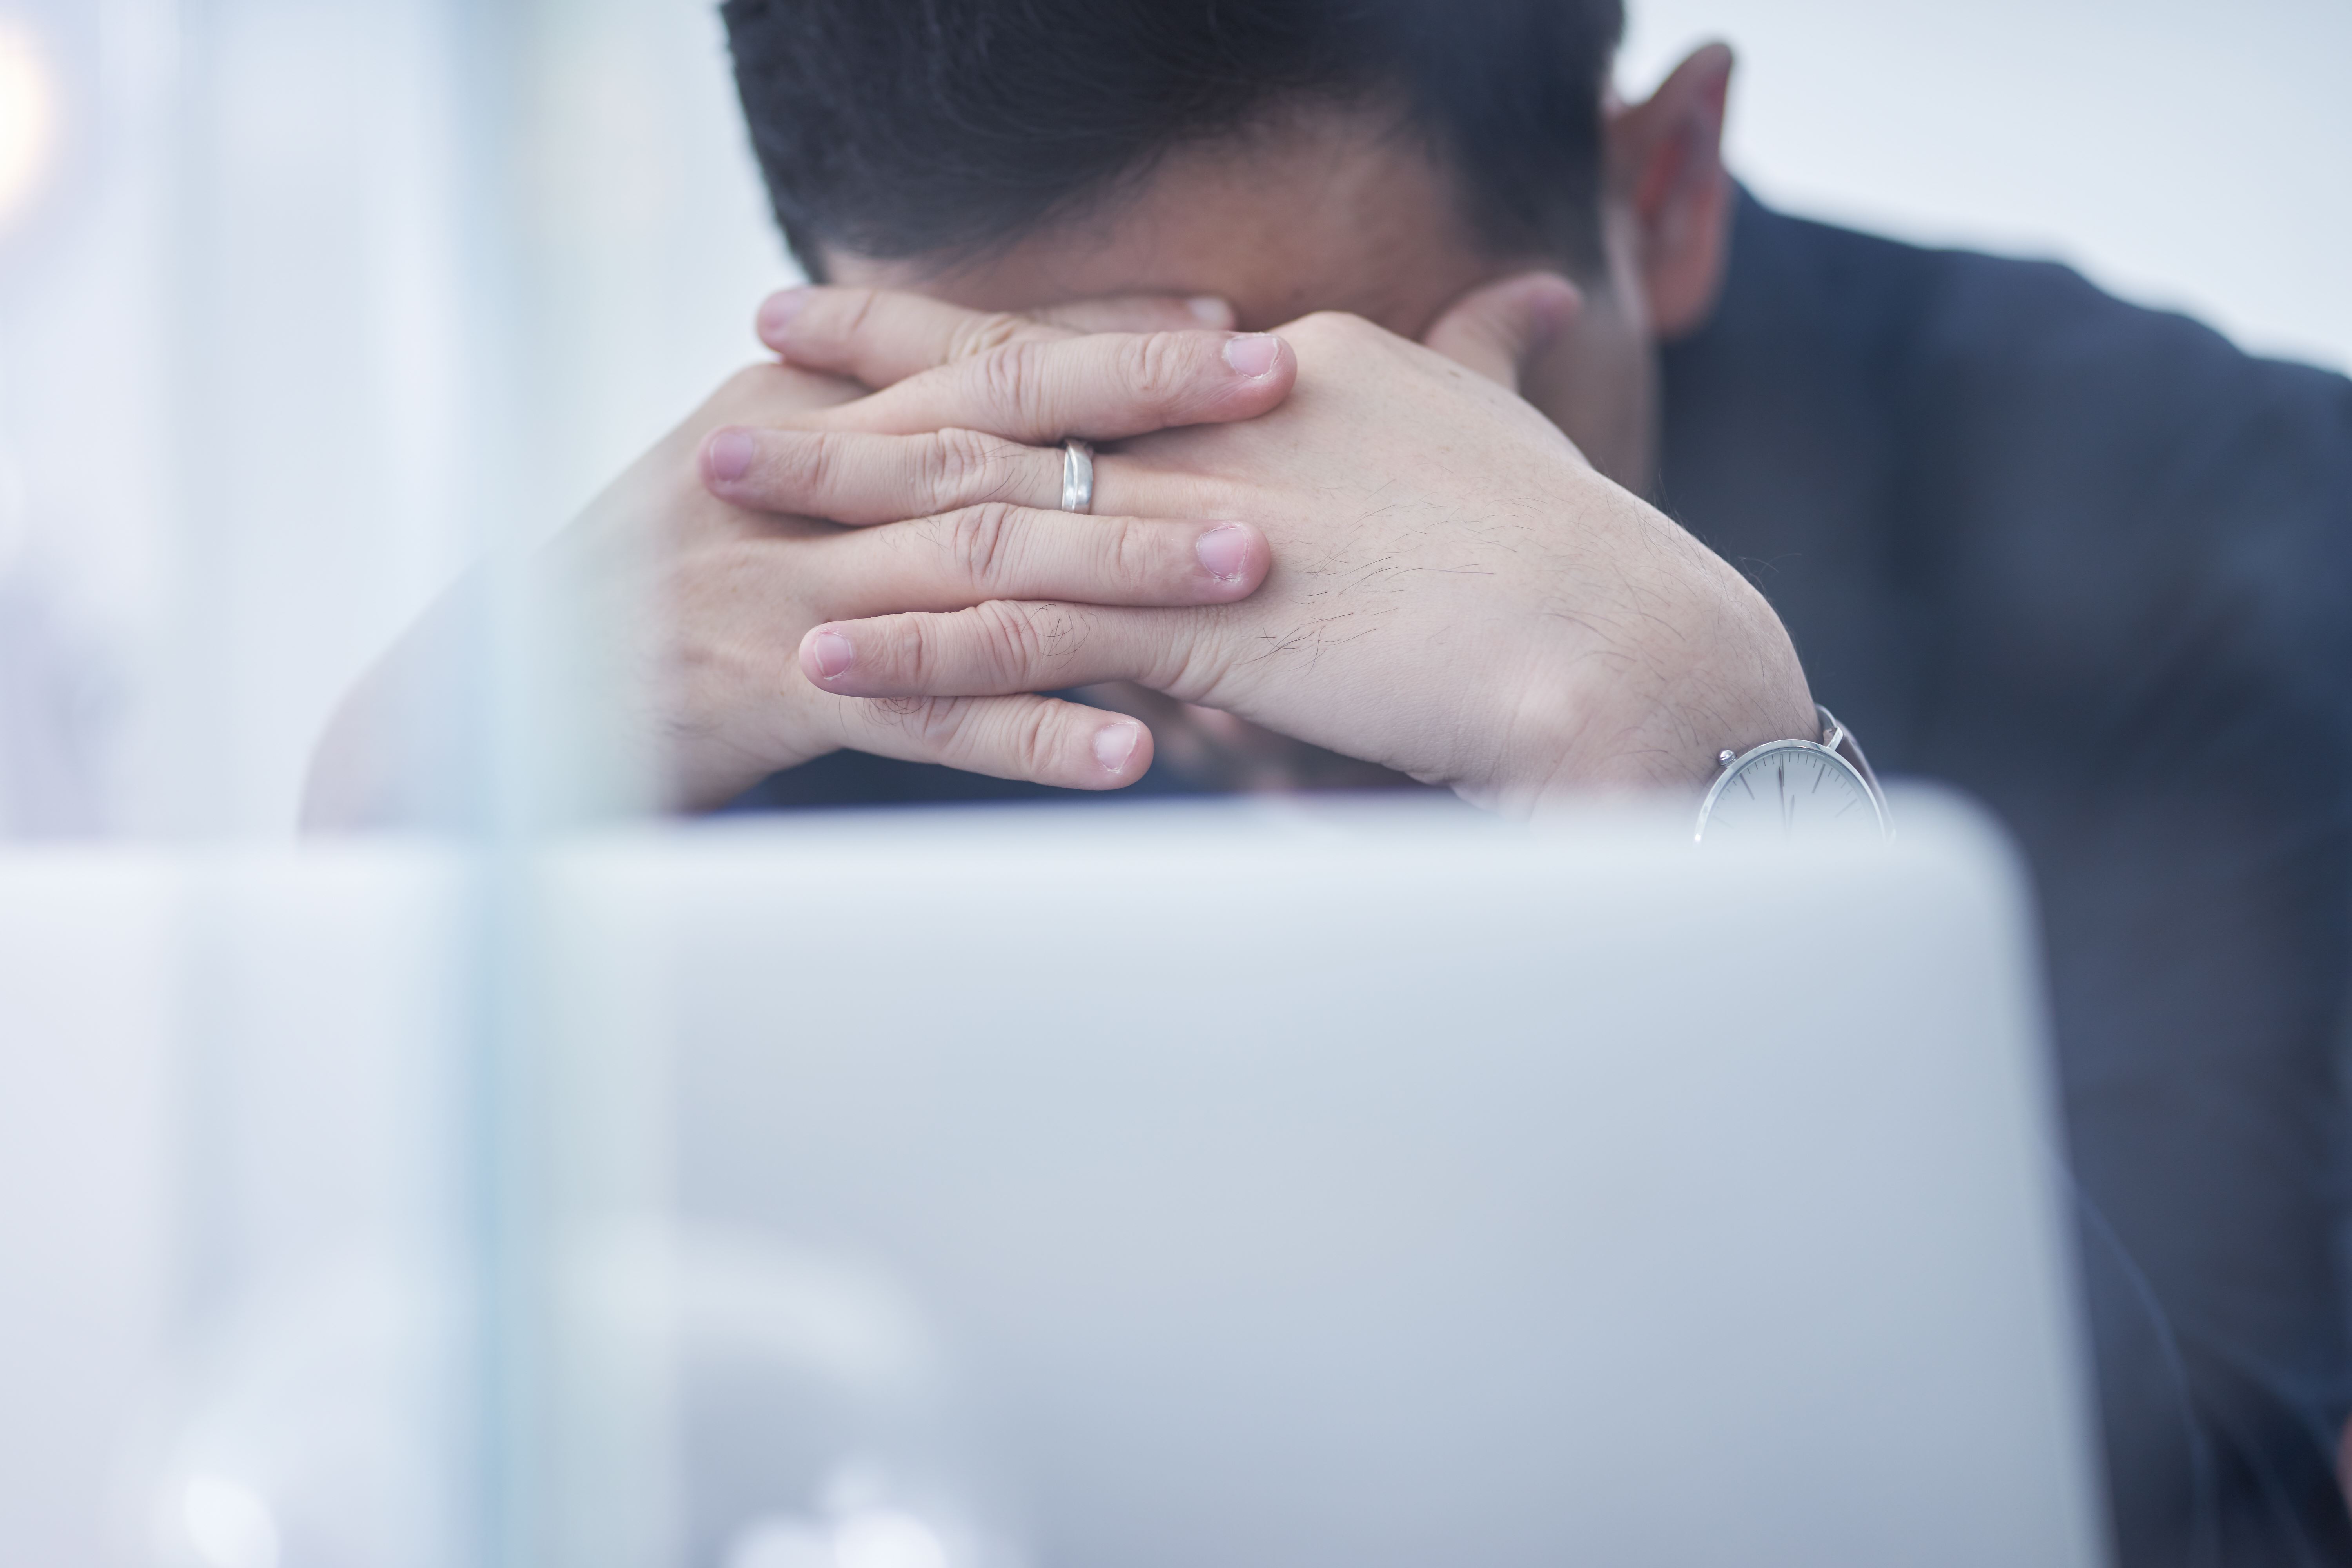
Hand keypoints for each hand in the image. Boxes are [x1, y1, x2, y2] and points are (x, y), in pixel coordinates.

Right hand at [303, 295, 1294, 824]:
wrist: (508, 705)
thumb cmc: (655, 592)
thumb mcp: (747, 482)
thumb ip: (861, 442)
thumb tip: (996, 416)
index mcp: (796, 414)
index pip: (973, 353)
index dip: (1105, 333)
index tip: (1229, 321)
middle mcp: (796, 482)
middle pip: (994, 431)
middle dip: (1144, 411)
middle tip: (1284, 395)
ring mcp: (788, 589)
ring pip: (979, 564)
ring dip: (1123, 568)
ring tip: (1251, 568)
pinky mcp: (775, 698)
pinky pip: (929, 715)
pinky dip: (1034, 731)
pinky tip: (1136, 750)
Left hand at [713, 277, 1815, 812]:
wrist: (1645, 663)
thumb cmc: (1589, 570)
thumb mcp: (1522, 439)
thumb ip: (1489, 373)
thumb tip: (1513, 313)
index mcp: (1296, 373)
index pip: (1111, 343)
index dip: (1000, 328)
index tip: (908, 319)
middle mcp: (1235, 418)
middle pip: (1021, 387)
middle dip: (876, 372)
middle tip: (758, 355)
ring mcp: (1210, 518)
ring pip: (989, 492)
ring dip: (849, 492)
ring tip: (723, 485)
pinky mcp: (1201, 629)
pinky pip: (1026, 632)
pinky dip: (917, 640)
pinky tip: (821, 646)